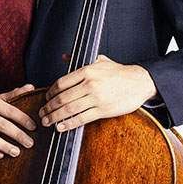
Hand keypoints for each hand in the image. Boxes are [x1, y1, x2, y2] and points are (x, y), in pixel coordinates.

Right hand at [0, 84, 37, 158]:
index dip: (23, 119)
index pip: (9, 111)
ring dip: (4, 146)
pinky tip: (0, 155)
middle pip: (1, 125)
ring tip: (16, 152)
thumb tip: (30, 88)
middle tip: (29, 143)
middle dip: (17, 135)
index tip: (33, 127)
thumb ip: (13, 95)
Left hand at [39, 57, 157, 131]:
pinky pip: (81, 118)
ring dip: (54, 117)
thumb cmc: (120, 73)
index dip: (50, 93)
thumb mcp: (100, 61)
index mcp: (87, 71)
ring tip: (46, 122)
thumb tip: (64, 57)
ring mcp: (96, 97)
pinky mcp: (103, 110)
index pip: (61, 83)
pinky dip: (68, 124)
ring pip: (68, 109)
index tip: (46, 99)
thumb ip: (80, 61)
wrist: (141, 82)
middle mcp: (90, 84)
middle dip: (48, 107)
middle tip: (41, 113)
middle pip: (61, 98)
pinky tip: (60, 127)